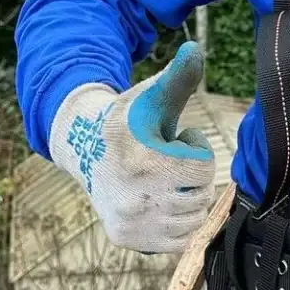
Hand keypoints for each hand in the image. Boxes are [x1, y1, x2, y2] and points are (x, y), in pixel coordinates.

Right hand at [50, 42, 216, 252]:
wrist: (87, 149)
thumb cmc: (129, 121)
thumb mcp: (151, 96)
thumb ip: (178, 77)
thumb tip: (196, 50)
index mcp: (144, 161)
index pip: (203, 167)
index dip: (194, 148)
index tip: (174, 139)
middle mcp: (134, 198)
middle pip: (200, 195)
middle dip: (191, 174)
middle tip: (167, 160)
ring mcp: (130, 222)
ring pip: (193, 220)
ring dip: (187, 198)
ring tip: (163, 178)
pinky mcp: (127, 239)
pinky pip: (178, 240)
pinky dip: (177, 222)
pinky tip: (159, 199)